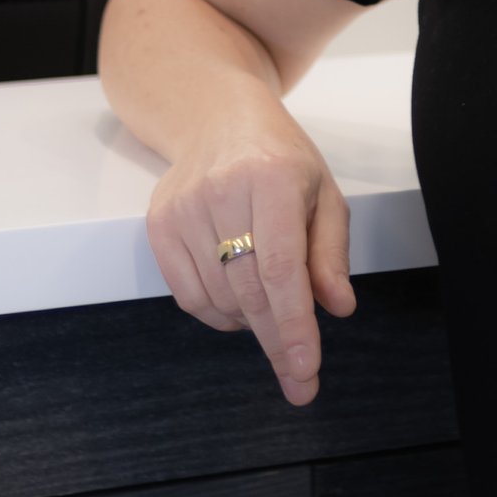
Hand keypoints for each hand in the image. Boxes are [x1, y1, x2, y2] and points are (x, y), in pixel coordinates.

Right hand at [144, 92, 355, 407]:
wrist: (216, 119)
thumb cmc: (280, 160)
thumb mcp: (322, 193)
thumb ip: (331, 252)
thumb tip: (338, 308)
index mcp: (272, 178)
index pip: (280, 268)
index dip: (293, 324)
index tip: (304, 368)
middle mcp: (221, 191)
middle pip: (249, 291)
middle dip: (277, 341)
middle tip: (298, 378)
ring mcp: (183, 209)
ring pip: (219, 300)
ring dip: (252, 323)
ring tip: (274, 310)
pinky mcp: (158, 225)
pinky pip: (188, 297)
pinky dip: (219, 315)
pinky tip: (241, 303)